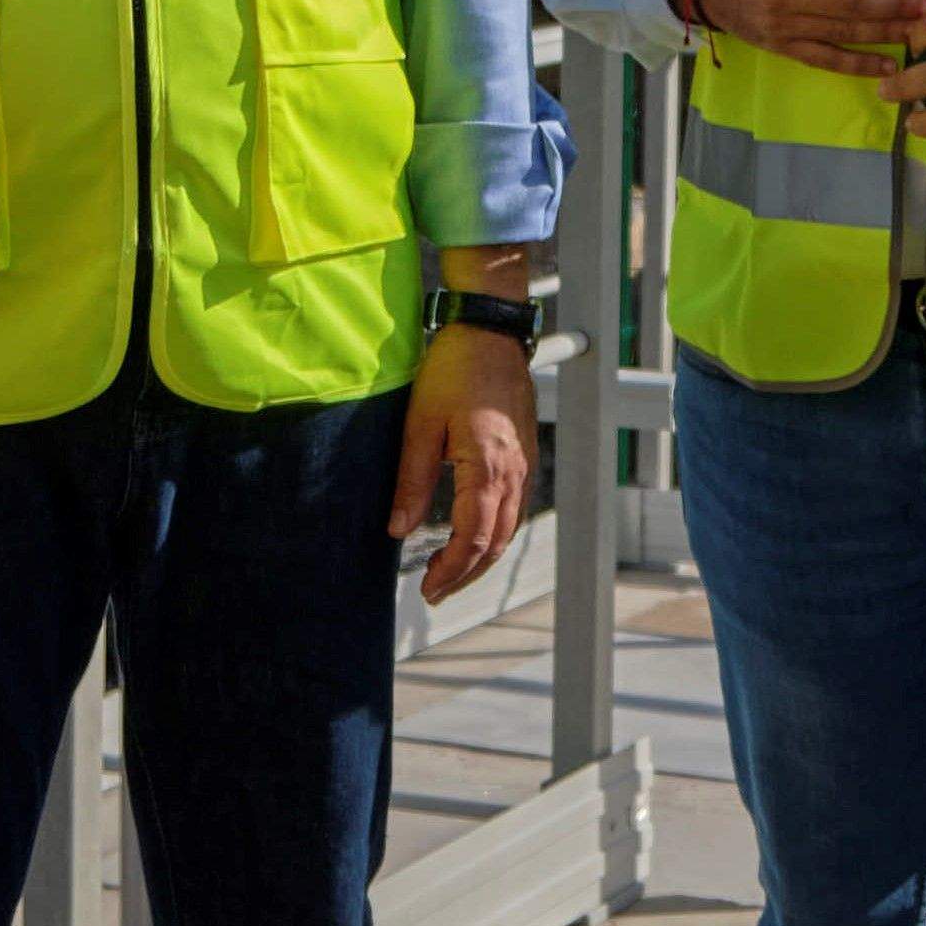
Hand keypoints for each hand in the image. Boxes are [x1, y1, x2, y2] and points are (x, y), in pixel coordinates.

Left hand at [390, 325, 537, 601]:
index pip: (473, 540)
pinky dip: (495, 534)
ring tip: (452, 573)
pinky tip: (476, 537)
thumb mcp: (421, 425)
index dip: (450, 571)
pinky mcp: (525, 455)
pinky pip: (515, 509)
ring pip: (509, 530)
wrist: (491, 333)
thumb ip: (412, 480)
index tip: (428, 589)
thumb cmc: (455, 370)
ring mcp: (525, 465)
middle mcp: (514, 474)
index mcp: (488, 469)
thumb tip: (400, 528)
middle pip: (495, 544)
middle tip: (435, 592)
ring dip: (482, 558)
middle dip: (466, 575)